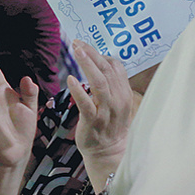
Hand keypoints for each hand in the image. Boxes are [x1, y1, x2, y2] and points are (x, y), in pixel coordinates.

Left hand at [67, 40, 139, 186]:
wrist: (109, 152)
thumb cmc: (110, 124)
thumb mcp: (116, 102)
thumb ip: (111, 83)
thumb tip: (102, 61)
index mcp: (123, 93)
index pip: (116, 67)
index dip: (100, 54)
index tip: (85, 44)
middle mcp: (118, 100)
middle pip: (107, 71)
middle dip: (92, 54)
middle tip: (77, 42)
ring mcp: (107, 112)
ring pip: (100, 84)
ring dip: (88, 66)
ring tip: (76, 52)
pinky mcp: (94, 123)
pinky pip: (87, 105)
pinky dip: (79, 91)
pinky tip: (70, 80)